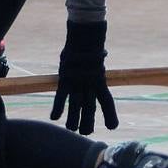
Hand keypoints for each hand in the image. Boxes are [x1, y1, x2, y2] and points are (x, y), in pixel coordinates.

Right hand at [53, 19, 118, 134]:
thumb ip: (95, 69)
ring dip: (73, 120)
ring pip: (76, 106)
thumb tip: (99, 70)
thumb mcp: (96, 58)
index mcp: (100, 79)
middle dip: (88, 122)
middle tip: (85, 133)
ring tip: (71, 130)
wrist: (84, 34)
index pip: (107, 102)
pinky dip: (58, 108)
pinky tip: (54, 118)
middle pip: (90, 108)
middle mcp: (91, 83)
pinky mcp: (66, 78)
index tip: (112, 127)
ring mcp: (79, 82)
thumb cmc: (89, 44)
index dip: (110, 115)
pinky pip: (61, 96)